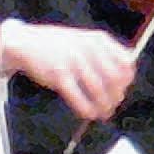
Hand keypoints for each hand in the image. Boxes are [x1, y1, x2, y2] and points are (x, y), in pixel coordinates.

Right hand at [2, 22, 135, 120]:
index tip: (122, 89)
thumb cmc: (59, 46)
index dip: (126, 80)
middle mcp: (88, 49)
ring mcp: (73, 61)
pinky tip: (89, 113)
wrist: (27, 42)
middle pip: (114, 79)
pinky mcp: (59, 75)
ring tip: (103, 113)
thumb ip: (105, 55)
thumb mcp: (85, 41)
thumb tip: (124, 80)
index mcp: (98, 40)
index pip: (125, 62)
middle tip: (113, 104)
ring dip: (104, 106)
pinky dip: (86, 109)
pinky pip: (78, 97)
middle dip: (116, 95)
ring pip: (98, 90)